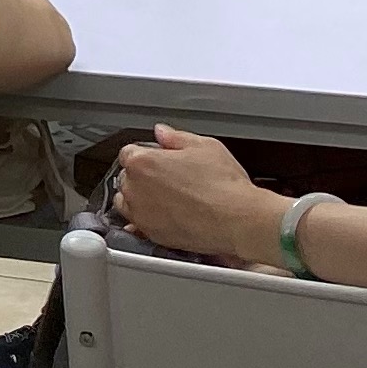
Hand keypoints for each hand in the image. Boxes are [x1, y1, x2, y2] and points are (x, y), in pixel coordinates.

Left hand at [109, 126, 281, 265]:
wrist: (239, 220)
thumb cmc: (225, 186)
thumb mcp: (205, 146)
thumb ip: (176, 137)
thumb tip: (162, 132)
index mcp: (143, 163)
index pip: (129, 153)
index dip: (146, 153)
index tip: (159, 158)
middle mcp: (135, 189)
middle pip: (127, 177)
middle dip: (143, 175)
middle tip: (169, 177)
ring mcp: (141, 214)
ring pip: (127, 202)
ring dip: (139, 198)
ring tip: (166, 197)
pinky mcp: (151, 235)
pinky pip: (137, 226)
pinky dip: (145, 220)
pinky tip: (163, 216)